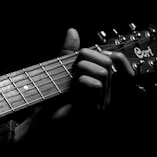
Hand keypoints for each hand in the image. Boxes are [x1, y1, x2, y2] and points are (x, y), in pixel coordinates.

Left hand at [15, 29, 133, 141]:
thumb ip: (68, 53)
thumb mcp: (59, 72)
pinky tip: (73, 86)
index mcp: (100, 86)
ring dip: (82, 67)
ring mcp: (98, 104)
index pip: (118, 62)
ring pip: (103, 72)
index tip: (89, 53)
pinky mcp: (90, 111)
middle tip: (73, 66)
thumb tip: (73, 31)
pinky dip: (81, 80)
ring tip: (71, 77)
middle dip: (88, 55)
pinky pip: (94, 86)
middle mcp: (103, 95)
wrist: (37, 125)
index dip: (110, 52)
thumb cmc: (49, 102)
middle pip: (108, 62)